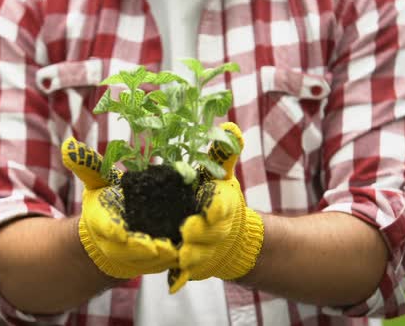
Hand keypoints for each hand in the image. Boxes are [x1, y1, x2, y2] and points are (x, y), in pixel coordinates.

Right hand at [62, 137, 178, 278]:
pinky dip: (174, 261)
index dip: (111, 231)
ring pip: (147, 261)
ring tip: (179, 250)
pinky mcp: (151, 262)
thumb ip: (88, 165)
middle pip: (127, 250)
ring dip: (163, 258)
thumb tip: (69, 146)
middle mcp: (116, 243)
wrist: (110, 234)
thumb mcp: (97, 182)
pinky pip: (162, 265)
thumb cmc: (106, 202)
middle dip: (142, 249)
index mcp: (100, 221)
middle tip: (163, 246)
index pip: (103, 226)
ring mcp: (133, 256)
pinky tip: (189, 253)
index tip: (120, 234)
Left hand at [168, 122, 264, 292]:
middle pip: (211, 234)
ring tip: (179, 255)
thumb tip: (230, 128)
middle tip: (186, 231)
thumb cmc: (219, 201)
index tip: (210, 208)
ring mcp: (206, 251)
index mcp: (222, 207)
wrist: (232, 240)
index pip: (223, 207)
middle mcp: (216, 231)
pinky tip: (172, 276)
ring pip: (199, 256)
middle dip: (201, 233)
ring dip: (191, 257)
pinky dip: (181, 276)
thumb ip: (223, 156)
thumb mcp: (222, 178)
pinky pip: (186, 272)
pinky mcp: (194, 267)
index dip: (218, 209)